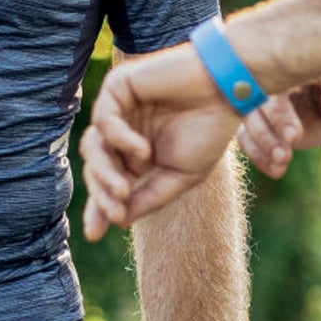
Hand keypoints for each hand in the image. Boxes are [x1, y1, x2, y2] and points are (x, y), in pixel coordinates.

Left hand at [80, 44, 240, 238]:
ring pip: (92, 146)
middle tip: (117, 209)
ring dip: (105, 172)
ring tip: (125, 187)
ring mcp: (120, 108)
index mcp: (136, 152)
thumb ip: (148, 197)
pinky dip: (119, 139)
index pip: (108, 180)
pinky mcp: (119, 86)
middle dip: (101, 192)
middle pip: (95, 166)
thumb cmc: (210, 130)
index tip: (95, 234)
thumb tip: (116, 222)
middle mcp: (124, 130)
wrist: (228, 92)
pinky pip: (104, 119)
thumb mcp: (180, 176)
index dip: (99, 206)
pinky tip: (143, 150)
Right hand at [236, 71, 320, 178]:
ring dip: (260, 149)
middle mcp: (266, 84)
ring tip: (282, 165)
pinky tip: (277, 171)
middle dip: (266, 135)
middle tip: (285, 156)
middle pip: (252, 108)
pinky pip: (248, 142)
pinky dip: (259, 158)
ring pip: (246, 126)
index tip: (295, 137)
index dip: (280, 114)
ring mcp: (259, 105)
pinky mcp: (257, 125)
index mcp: (287, 67)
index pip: (274, 88)